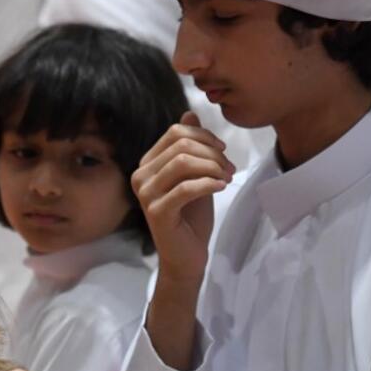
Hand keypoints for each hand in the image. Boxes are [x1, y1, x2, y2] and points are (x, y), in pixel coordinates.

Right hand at [131, 111, 233, 285]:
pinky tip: (221, 187)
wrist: (187, 256)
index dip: (204, 136)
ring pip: (182, 163)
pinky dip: (209, 184)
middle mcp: (140, 176)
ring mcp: (146, 195)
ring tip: (227, 178)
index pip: (175, 133)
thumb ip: (190, 147)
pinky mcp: (157, 212)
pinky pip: (186, 188)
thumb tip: (189, 114)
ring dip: (212, 167)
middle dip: (212, 153)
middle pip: (180, 146)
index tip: (223, 152)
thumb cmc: (191, 216)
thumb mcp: (195, 175)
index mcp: (148, 164)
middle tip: (230, 169)